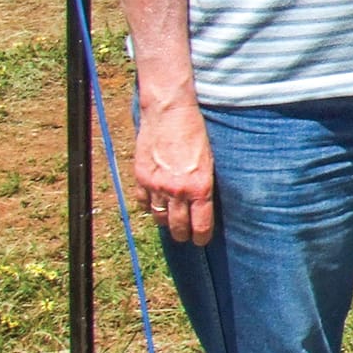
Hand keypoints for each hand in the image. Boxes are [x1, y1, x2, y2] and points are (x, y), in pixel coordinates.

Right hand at [134, 97, 215, 245]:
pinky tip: (154, 206)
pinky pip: (143, 202)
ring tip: (170, 223)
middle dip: (183, 234)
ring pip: (159, 217)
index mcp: (200, 187)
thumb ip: (205, 183)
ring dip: (165, 222)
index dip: (200, 237)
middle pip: (178, 226)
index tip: (201, 241)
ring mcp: (157, 185)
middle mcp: (177, 190)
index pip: (200, 225)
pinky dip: (149, 206)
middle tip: (186, 237)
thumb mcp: (211, 159)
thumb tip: (204, 201)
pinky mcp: (141, 176)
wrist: (170, 112)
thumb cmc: (196, 132)